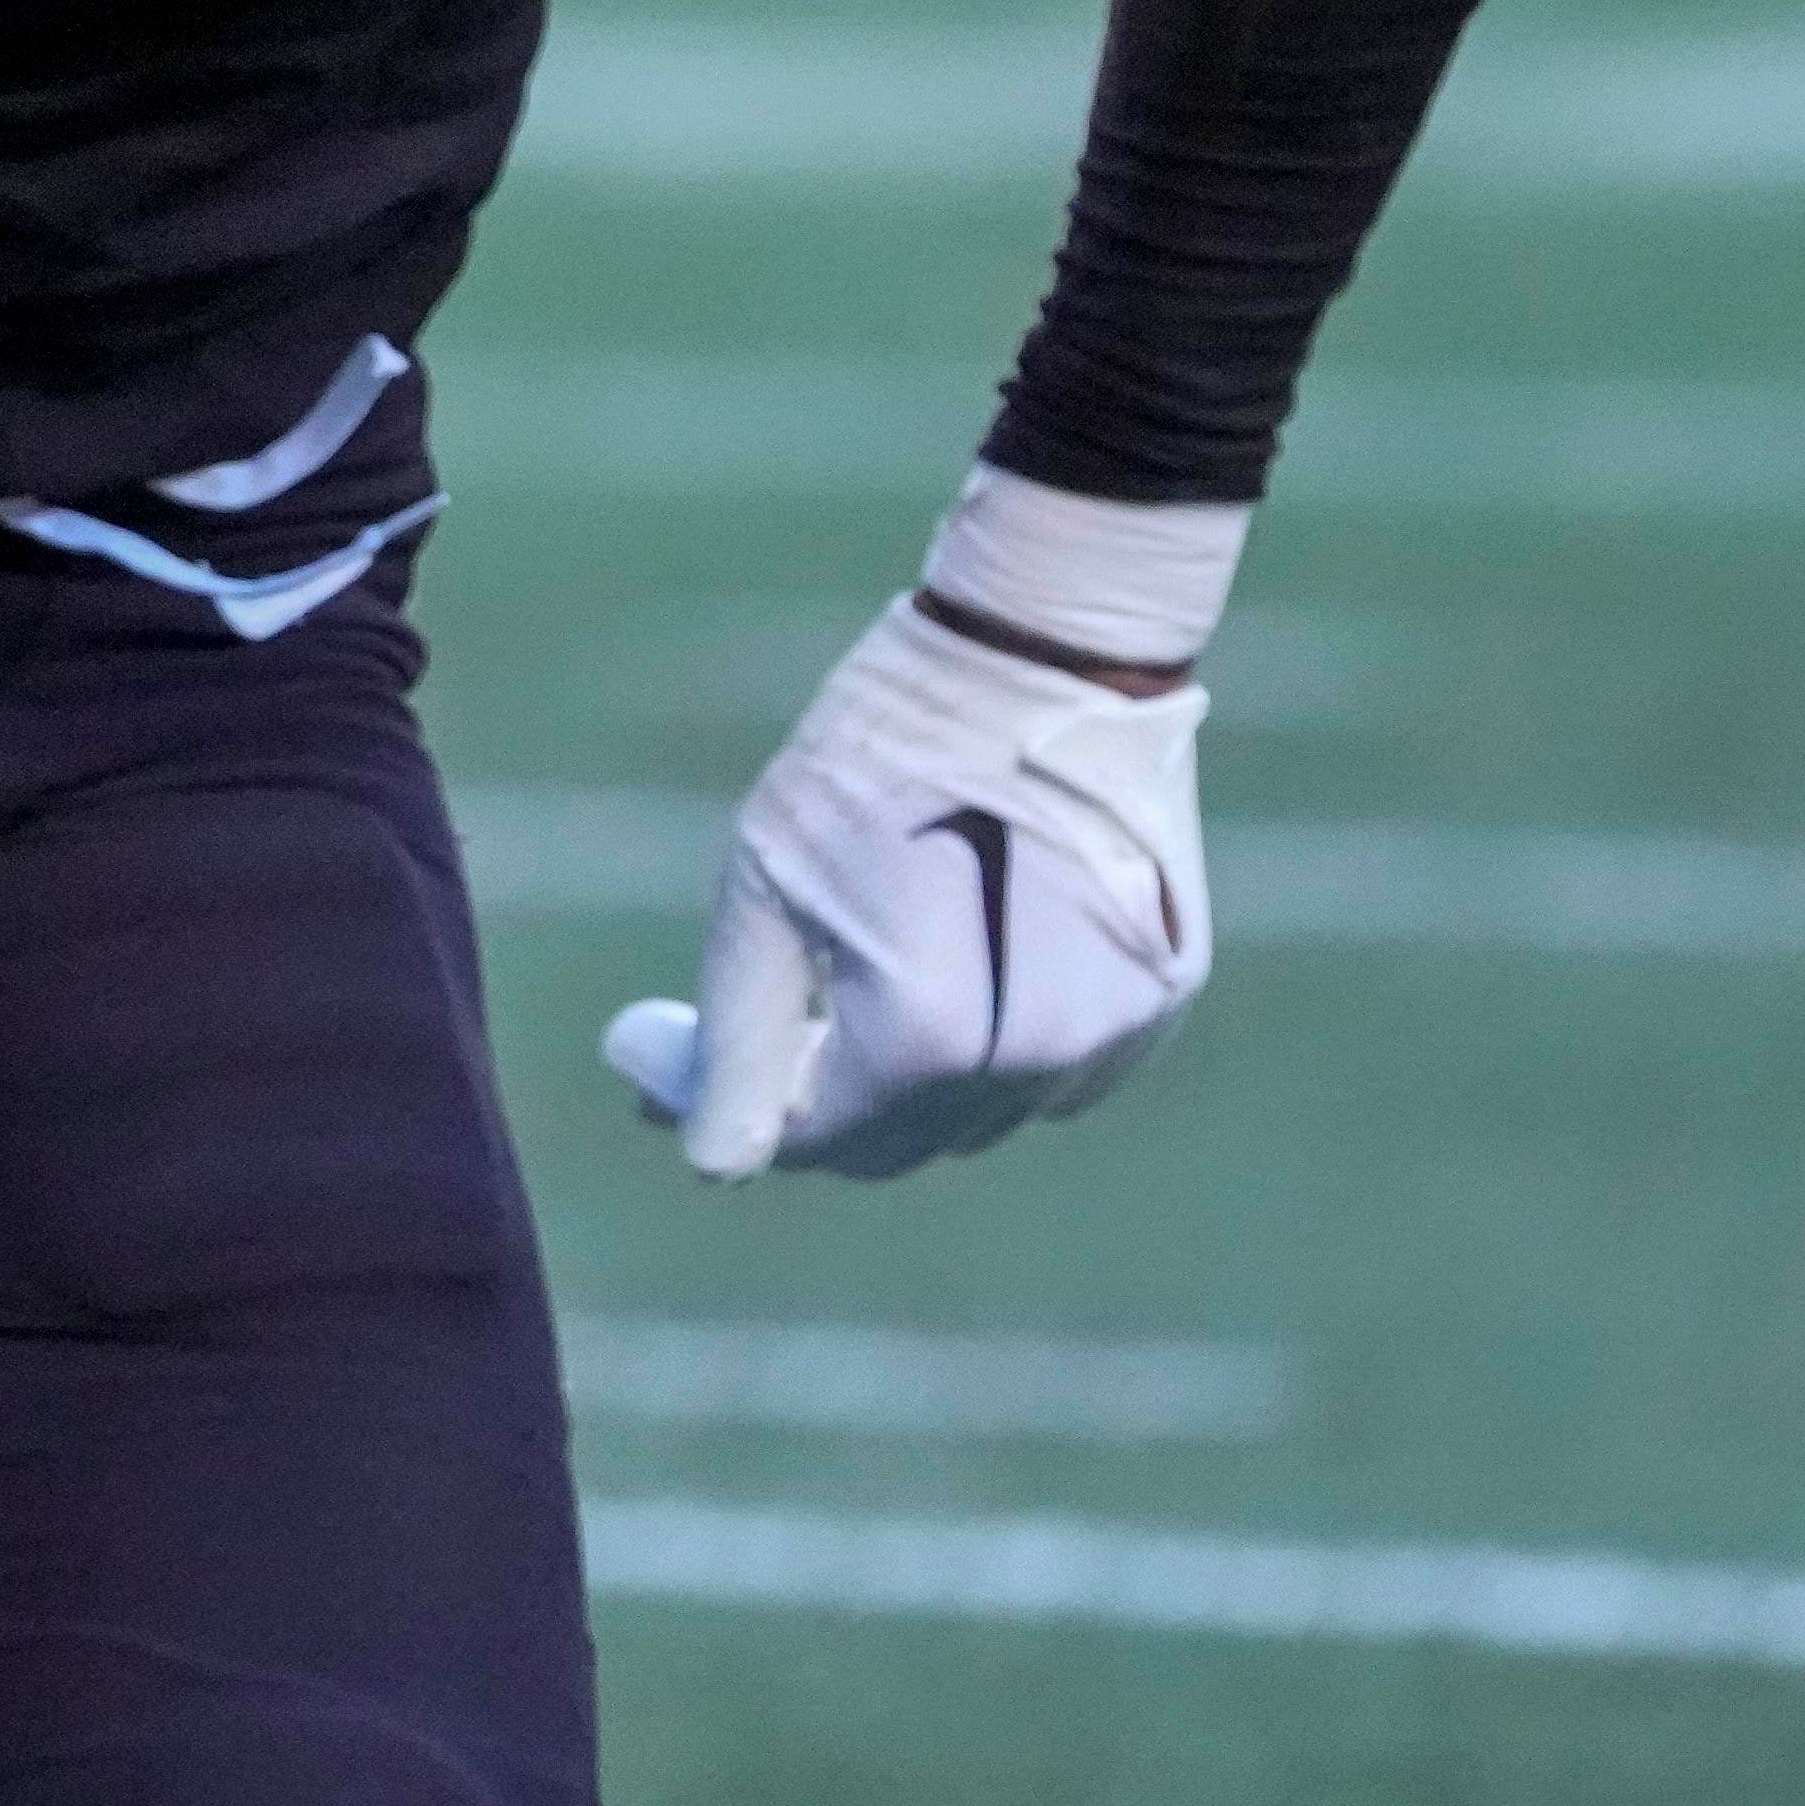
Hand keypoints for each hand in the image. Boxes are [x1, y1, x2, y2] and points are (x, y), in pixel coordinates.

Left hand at [602, 476, 1234, 1180]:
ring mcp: (1116, 1036)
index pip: (820, 1133)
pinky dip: (987, 1053)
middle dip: (810, 1097)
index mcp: (934, 1034)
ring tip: (833, 993)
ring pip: (980, 1115)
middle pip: (902, 1140)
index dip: (727, 1106)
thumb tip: (707, 1161)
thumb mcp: (772, 878)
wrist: (1048, 644)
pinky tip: (937, 976)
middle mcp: (1041, 1061)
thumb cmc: (889, 744)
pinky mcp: (1160, 999)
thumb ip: (738, 1035)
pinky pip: (1054, 1074)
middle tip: (726, 1035)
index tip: (644, 1050)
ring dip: (902, 1082)